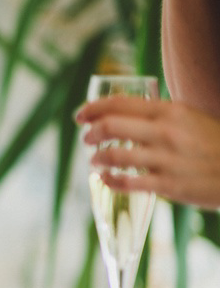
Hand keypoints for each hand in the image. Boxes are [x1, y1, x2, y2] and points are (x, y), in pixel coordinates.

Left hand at [76, 96, 219, 207]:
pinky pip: (127, 182)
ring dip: (97, 158)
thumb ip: (160, 115)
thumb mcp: (189, 118)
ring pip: (114, 155)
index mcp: (170, 110)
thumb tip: (123, 113)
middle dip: (91, 133)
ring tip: (95, 160)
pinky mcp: (168, 184)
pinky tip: (105, 179)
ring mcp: (166, 159)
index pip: (119, 103)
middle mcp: (166, 131)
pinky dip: (109, 180)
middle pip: (110, 126)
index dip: (93, 108)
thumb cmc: (212, 142)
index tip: (80, 115)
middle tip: (86, 138)